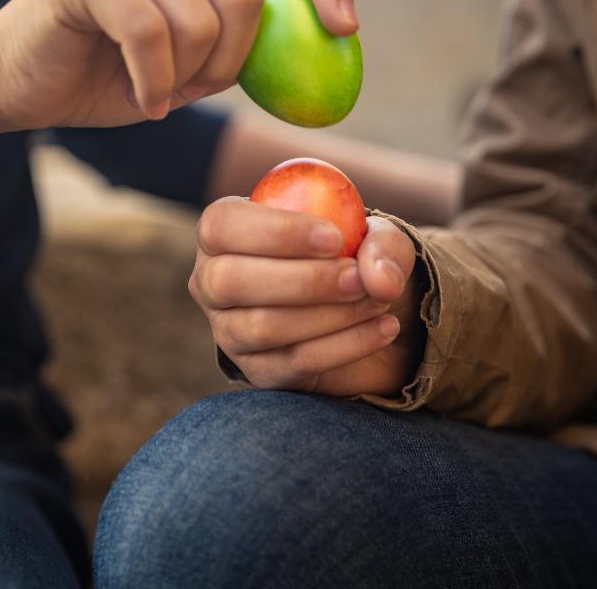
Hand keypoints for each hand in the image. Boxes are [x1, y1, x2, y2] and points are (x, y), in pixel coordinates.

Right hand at [0, 0, 356, 131]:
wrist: (23, 84)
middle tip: (201, 90)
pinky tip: (144, 100)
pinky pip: (149, 34)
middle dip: (233, 63)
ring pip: (200, 20)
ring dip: (188, 80)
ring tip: (160, 92)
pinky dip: (154, 84)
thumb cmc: (117, 78)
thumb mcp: (197, 67)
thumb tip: (328, 46)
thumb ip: (247, 48)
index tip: (344, 29)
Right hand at [189, 197, 421, 396]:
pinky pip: (295, 362)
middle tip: (357, 278)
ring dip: (330, 314)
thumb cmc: (353, 254)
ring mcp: (230, 332)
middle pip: (230, 281)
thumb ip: (381, 246)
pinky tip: (384, 328)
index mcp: (224, 231)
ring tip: (378, 301)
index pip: (222, 224)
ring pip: (262, 327)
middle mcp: (213, 282)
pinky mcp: (259, 372)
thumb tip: (379, 280)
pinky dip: (347, 345)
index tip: (334, 238)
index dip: (275, 231)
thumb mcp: (375, 236)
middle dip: (303, 280)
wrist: (366, 311)